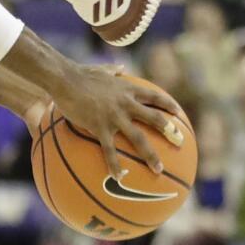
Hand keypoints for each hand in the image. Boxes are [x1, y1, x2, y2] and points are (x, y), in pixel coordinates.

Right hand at [42, 64, 184, 178]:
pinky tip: (118, 177)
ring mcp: (114, 116)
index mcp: (126, 89)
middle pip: (154, 119)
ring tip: (159, 170)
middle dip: (170, 131)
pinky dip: (115, 164)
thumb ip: (112, 70)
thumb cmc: (79, 73)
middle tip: (180, 142)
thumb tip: (120, 67)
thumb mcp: (100, 69)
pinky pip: (110, 149)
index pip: (153, 96)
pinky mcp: (100, 127)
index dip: (167, 104)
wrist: (64, 78)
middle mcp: (125, 103)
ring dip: (151, 155)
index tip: (178, 113)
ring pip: (139, 138)